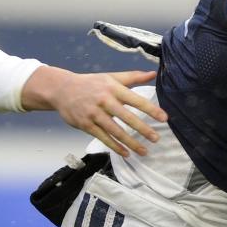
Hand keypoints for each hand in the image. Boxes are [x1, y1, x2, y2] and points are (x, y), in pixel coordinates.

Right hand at [21, 67, 167, 156]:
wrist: (62, 89)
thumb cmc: (91, 83)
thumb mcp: (111, 77)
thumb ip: (133, 77)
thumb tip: (153, 73)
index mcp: (113, 88)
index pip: (135, 100)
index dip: (151, 109)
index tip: (164, 118)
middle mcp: (104, 100)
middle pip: (127, 117)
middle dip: (143, 129)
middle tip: (156, 139)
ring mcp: (94, 113)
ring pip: (115, 131)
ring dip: (130, 142)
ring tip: (144, 151)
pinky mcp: (85, 124)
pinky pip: (103, 138)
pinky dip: (115, 146)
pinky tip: (126, 153)